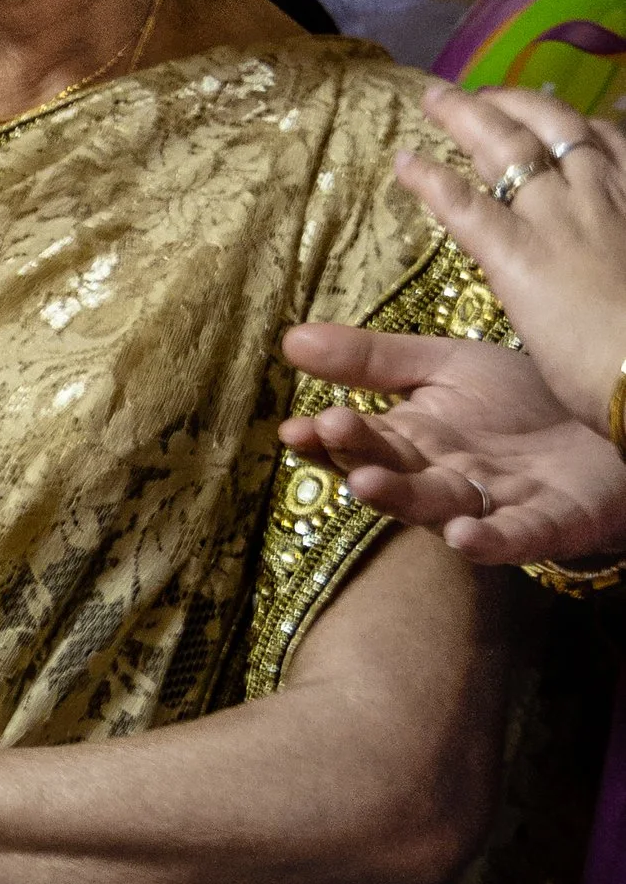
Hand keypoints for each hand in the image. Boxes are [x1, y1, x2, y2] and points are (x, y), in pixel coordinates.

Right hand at [282, 322, 625, 568]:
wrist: (610, 421)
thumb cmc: (525, 401)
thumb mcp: (446, 365)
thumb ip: (373, 360)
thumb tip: (289, 341)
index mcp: (416, 442)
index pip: (362, 442)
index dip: (328, 438)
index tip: (293, 428)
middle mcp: (443, 480)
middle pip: (393, 475)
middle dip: (360, 458)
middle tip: (332, 432)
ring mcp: (490, 508)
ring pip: (438, 510)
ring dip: (402, 501)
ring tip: (368, 485)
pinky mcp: (542, 527)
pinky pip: (510, 539)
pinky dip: (485, 542)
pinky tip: (460, 535)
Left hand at [383, 79, 625, 429]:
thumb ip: (619, 252)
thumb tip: (612, 261)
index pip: (604, 140)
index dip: (568, 123)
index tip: (545, 116)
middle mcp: (600, 193)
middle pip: (551, 126)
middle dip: (513, 101)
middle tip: (479, 93)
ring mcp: (557, 219)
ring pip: (505, 148)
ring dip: (466, 116)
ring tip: (434, 98)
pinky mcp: (518, 256)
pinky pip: (465, 205)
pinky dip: (431, 180)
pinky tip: (404, 163)